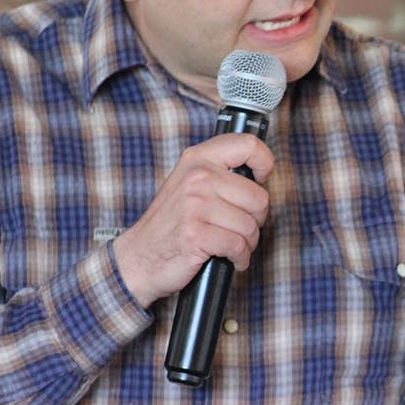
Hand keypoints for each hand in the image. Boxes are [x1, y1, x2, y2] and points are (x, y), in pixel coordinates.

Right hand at [111, 133, 275, 305]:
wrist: (139, 257)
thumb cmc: (171, 224)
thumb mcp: (189, 185)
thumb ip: (220, 173)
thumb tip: (260, 176)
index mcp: (197, 159)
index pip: (248, 145)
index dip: (265, 163)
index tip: (262, 179)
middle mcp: (197, 177)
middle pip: (259, 197)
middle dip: (257, 220)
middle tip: (241, 227)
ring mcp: (195, 205)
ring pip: (250, 226)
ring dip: (248, 243)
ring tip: (232, 245)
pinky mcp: (195, 234)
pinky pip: (238, 246)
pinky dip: (240, 258)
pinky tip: (230, 258)